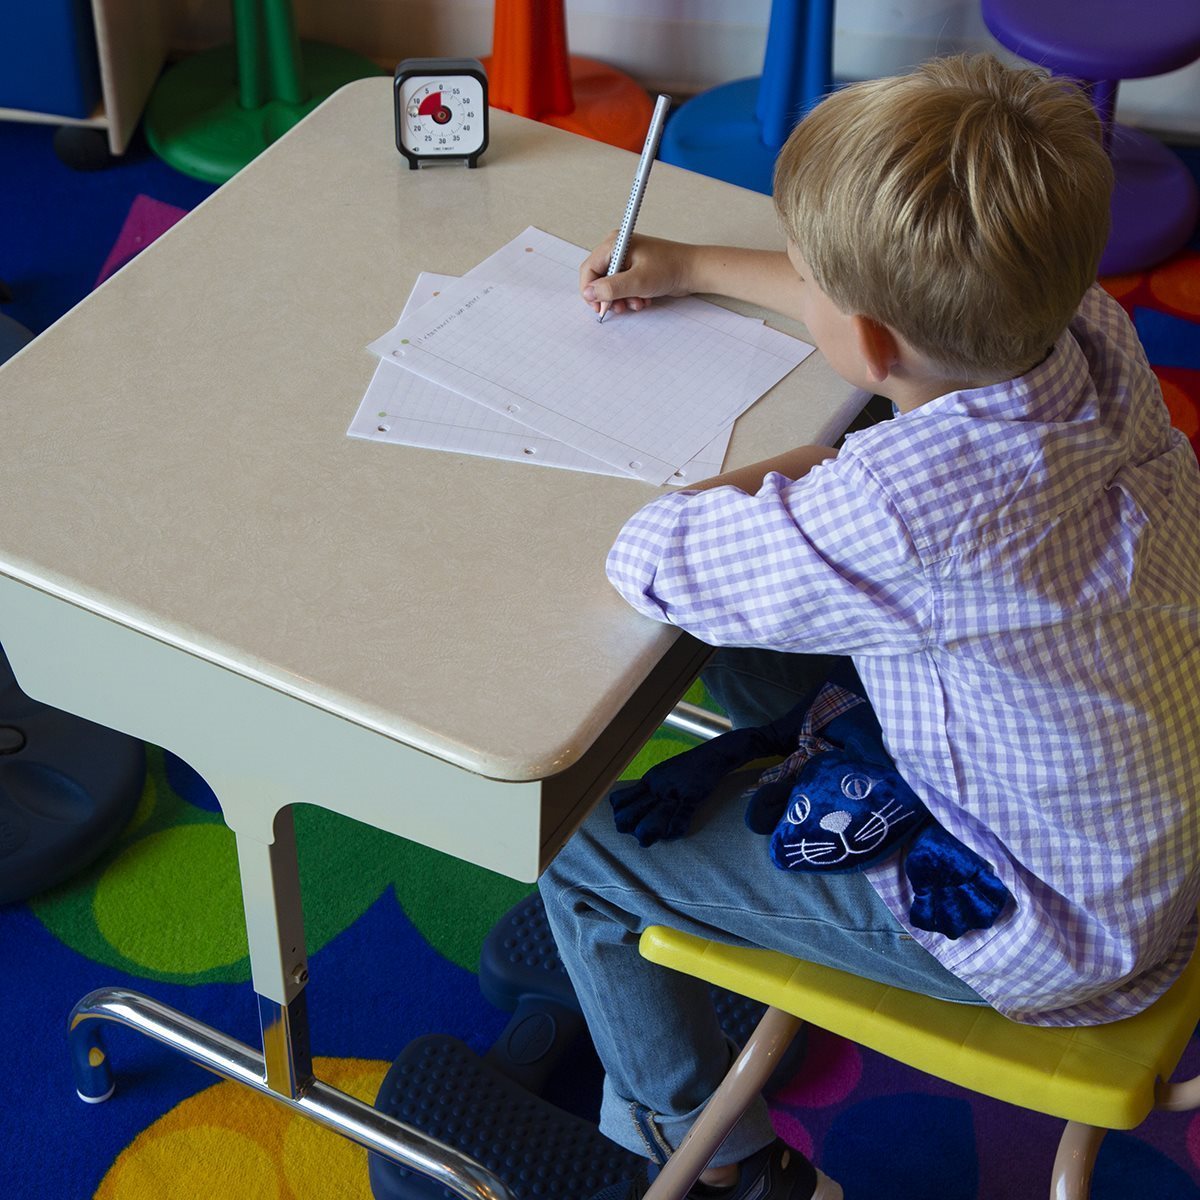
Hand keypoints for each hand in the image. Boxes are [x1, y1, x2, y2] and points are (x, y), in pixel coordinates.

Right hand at [579, 234, 695, 316]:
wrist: (692, 270)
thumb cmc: (670, 269)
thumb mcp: (637, 282)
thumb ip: (611, 288)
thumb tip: (589, 293)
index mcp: (615, 244)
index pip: (589, 268)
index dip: (590, 290)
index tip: (598, 307)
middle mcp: (618, 248)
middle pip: (599, 279)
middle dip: (609, 297)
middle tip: (620, 308)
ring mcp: (626, 259)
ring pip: (610, 286)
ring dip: (621, 300)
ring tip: (637, 303)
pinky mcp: (634, 269)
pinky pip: (622, 288)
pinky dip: (630, 297)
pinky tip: (643, 299)